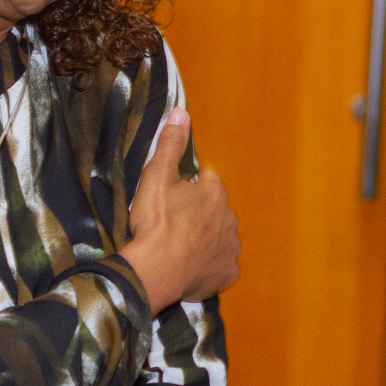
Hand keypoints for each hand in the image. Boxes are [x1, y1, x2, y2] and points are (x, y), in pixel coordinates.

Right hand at [119, 107, 240, 312]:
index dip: (189, 187)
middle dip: (199, 213)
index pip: (207, 181)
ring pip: (220, 236)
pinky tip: (191, 265)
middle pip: (215, 209)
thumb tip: (181, 113)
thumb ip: (171, 144)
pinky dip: (209, 264)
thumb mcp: (157, 177)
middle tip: (173, 223)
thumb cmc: (156, 224)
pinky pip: (221, 265)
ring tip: (180, 246)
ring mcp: (230, 247)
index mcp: (214, 193)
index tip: (173, 197)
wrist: (155, 270)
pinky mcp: (227, 272)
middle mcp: (229, 218)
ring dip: (205, 238)